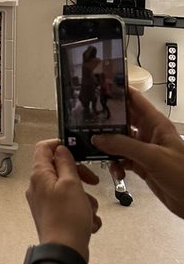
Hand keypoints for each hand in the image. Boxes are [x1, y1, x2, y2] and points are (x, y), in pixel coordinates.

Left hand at [26, 140, 100, 258]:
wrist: (64, 252)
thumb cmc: (68, 217)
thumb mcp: (71, 184)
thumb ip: (66, 163)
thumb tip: (60, 149)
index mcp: (39, 175)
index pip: (43, 148)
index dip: (60, 145)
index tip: (78, 151)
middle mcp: (37, 187)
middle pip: (59, 169)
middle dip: (79, 176)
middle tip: (93, 182)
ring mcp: (44, 202)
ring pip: (68, 190)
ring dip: (84, 198)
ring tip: (91, 211)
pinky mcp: (52, 216)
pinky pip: (69, 206)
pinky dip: (81, 212)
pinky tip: (90, 223)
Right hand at [94, 90, 183, 218]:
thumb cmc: (183, 174)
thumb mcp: (152, 156)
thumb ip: (123, 145)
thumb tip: (98, 138)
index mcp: (156, 124)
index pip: (135, 99)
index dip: (119, 92)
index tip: (99, 88)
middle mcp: (150, 134)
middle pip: (124, 120)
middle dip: (107, 121)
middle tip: (88, 121)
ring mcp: (145, 150)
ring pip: (120, 141)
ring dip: (109, 146)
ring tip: (99, 149)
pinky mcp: (143, 166)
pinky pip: (123, 160)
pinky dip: (116, 164)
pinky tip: (116, 170)